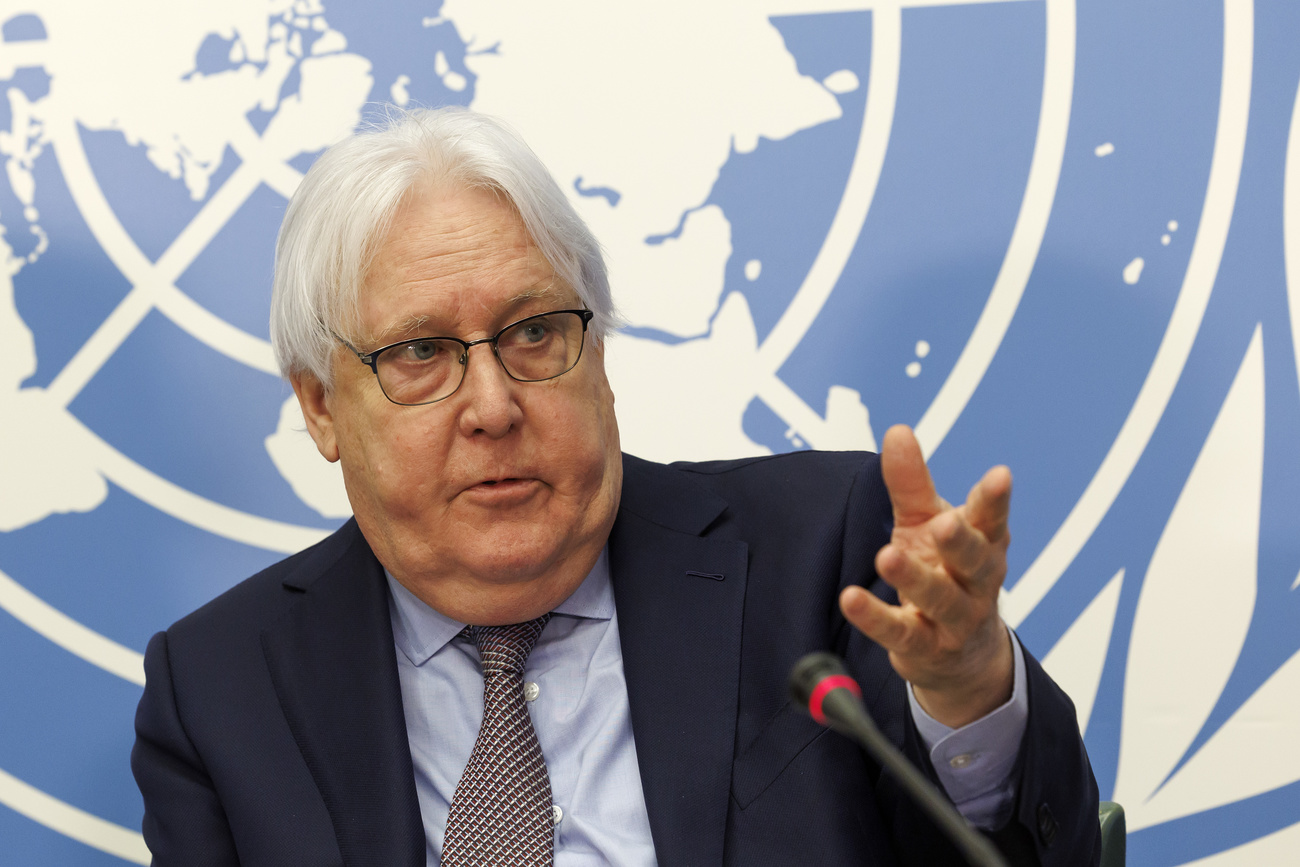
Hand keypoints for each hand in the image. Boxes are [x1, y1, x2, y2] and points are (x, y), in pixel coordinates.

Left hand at [840, 425, 1013, 727]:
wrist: (959, 654)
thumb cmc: (943, 570)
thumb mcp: (924, 523)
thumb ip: (911, 482)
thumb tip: (897, 431)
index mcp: (983, 544)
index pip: (991, 519)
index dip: (995, 499)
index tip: (1000, 476)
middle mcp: (976, 582)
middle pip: (974, 561)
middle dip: (961, 541)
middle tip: (944, 522)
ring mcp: (955, 618)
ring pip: (940, 599)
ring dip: (915, 579)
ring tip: (888, 556)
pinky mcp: (926, 647)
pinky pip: (902, 633)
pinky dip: (876, 617)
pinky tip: (851, 599)